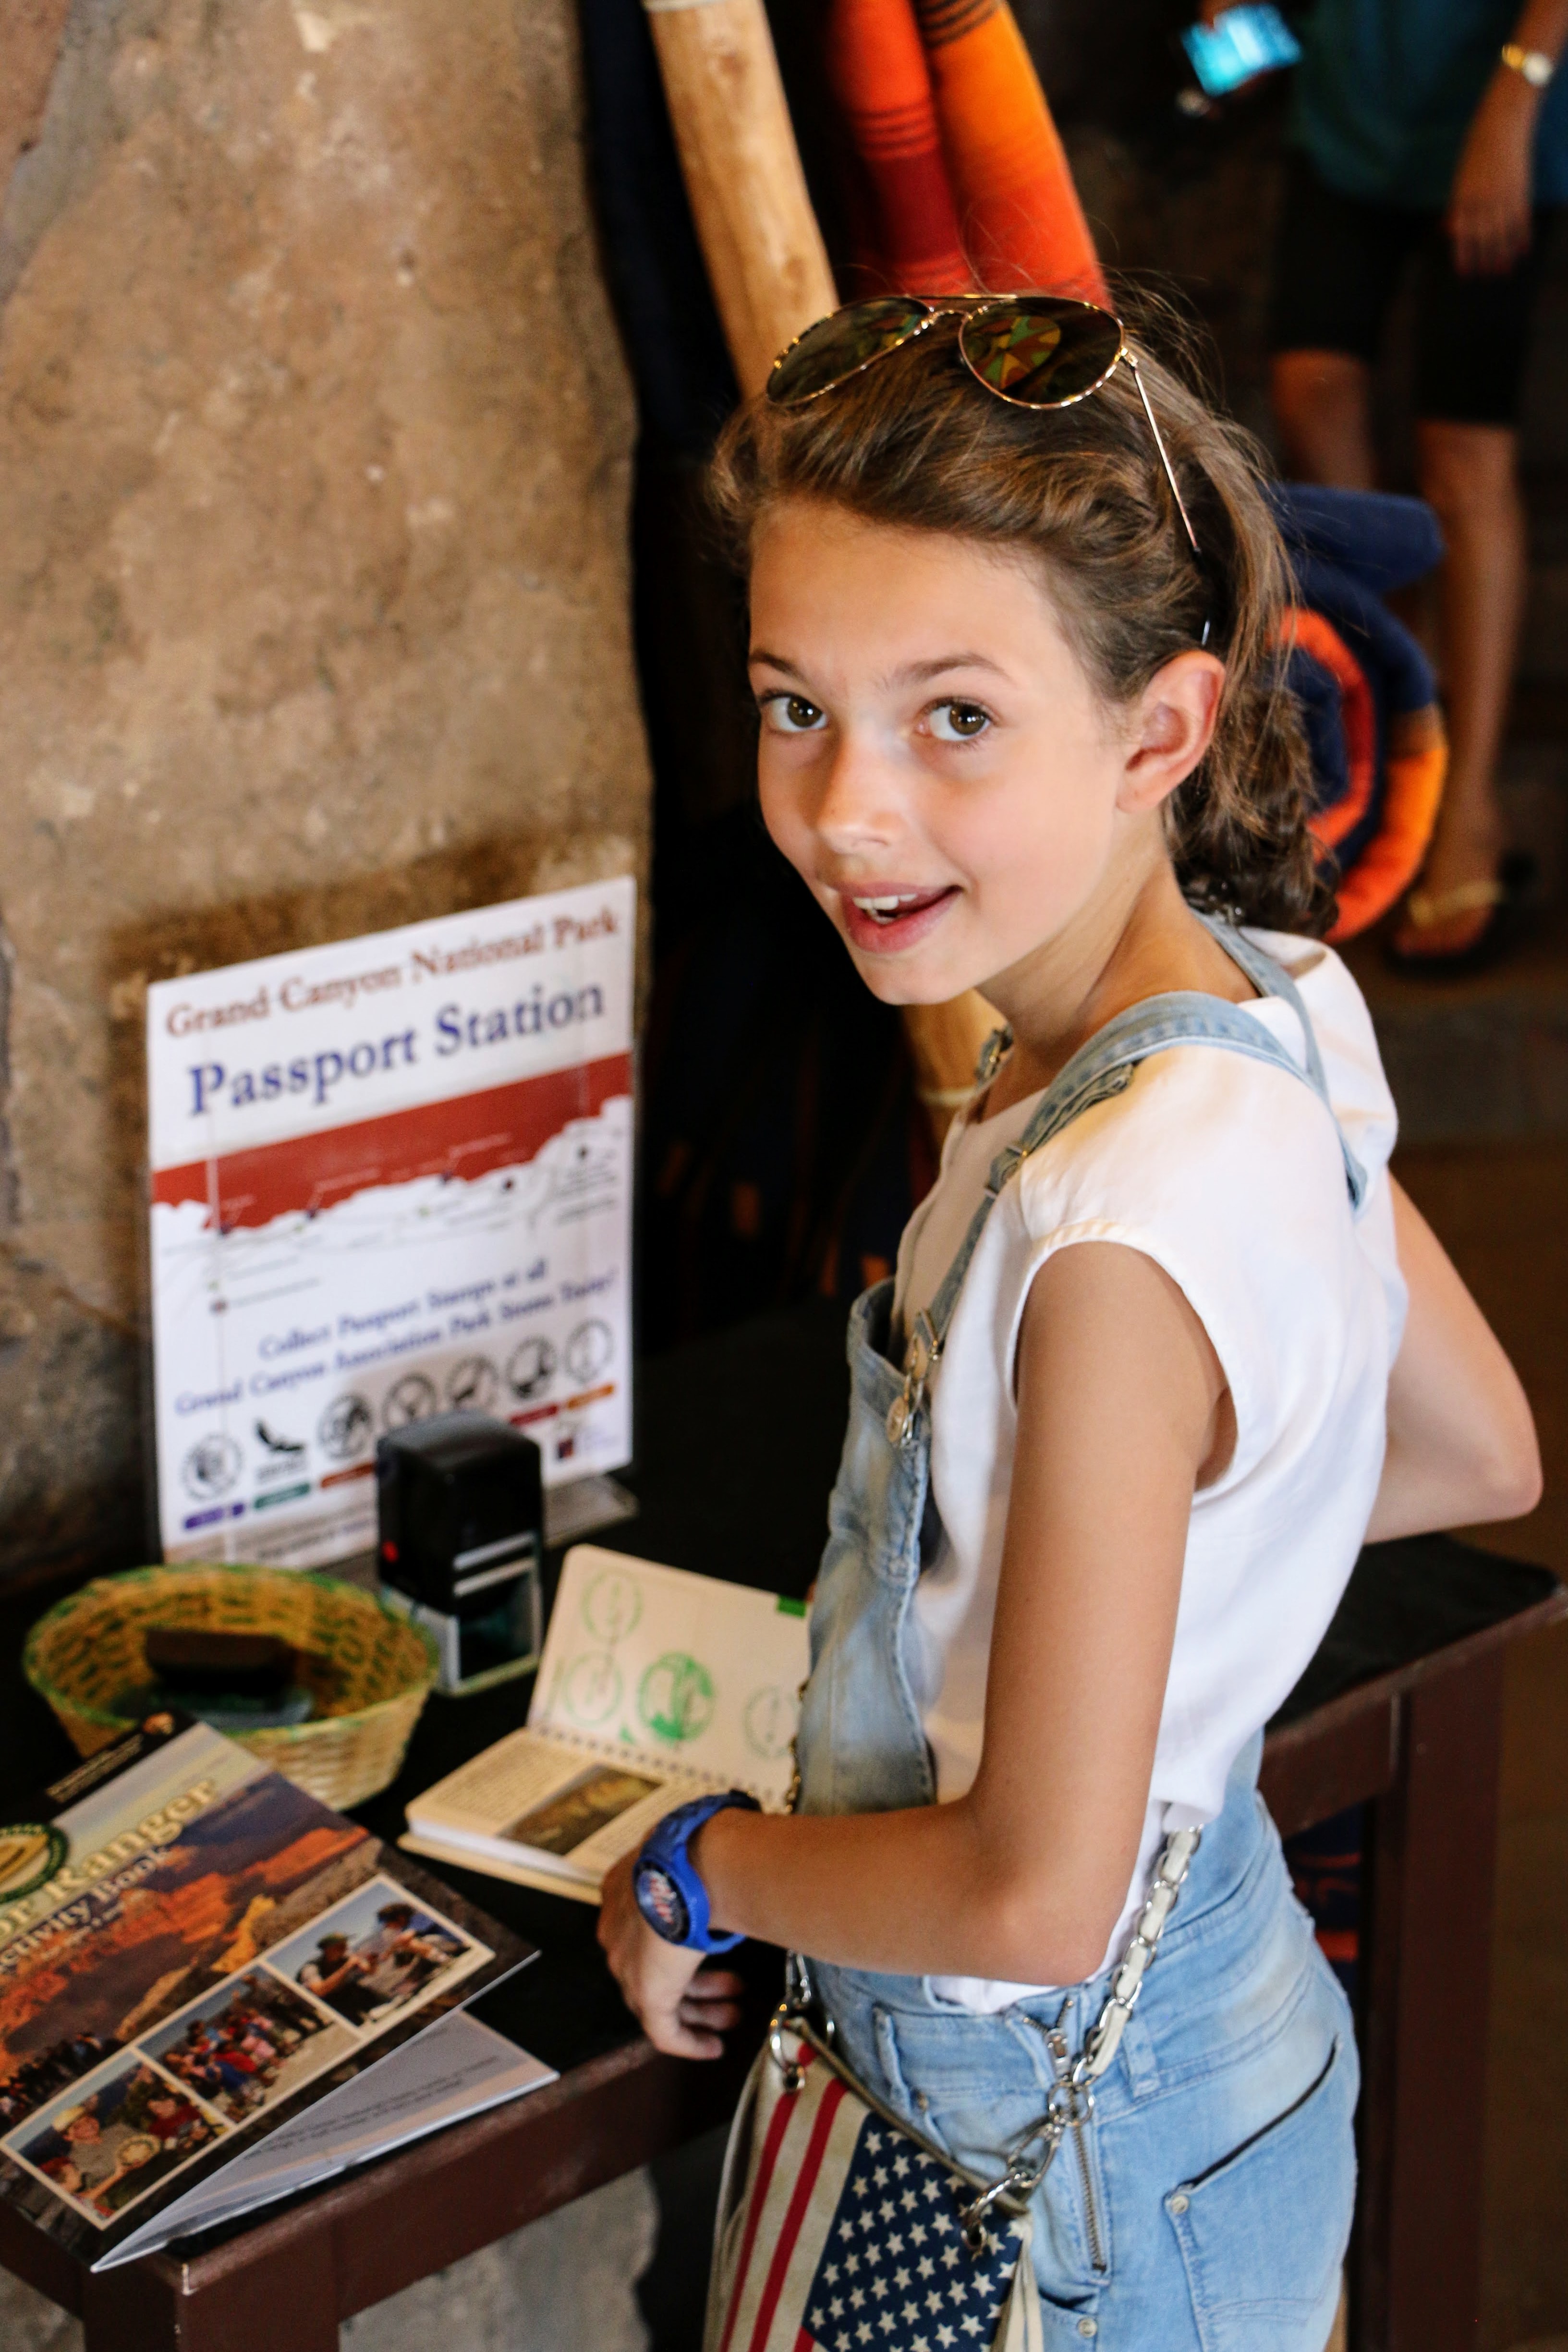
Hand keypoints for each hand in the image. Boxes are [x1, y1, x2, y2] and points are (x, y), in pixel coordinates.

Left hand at [597, 1853, 745, 2057]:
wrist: (690, 1867)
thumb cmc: (698, 1853)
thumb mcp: (693, 1858)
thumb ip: (702, 1872)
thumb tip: (733, 1871)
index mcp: (623, 1892)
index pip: (647, 1931)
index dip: (680, 1945)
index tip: (709, 1949)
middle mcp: (617, 1930)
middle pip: (656, 1967)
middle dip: (700, 1982)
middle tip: (733, 1987)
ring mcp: (628, 1965)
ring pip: (661, 1999)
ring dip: (701, 2010)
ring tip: (731, 2015)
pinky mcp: (646, 1993)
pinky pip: (664, 2030)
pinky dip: (689, 2041)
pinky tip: (711, 2047)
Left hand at [1447, 73, 1535, 272]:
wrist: (1501, 124)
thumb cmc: (1476, 151)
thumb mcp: (1460, 178)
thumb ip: (1455, 206)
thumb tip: (1447, 231)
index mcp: (1464, 196)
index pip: (1463, 234)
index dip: (1464, 255)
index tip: (1465, 273)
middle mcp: (1484, 199)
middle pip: (1484, 238)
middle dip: (1485, 260)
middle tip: (1486, 277)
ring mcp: (1504, 195)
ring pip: (1504, 233)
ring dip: (1504, 254)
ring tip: (1504, 271)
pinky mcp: (1520, 188)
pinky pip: (1522, 219)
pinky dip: (1522, 236)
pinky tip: (1522, 251)